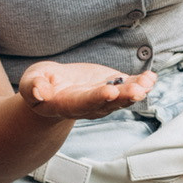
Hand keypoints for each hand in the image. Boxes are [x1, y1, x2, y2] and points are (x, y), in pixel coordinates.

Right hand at [18, 61, 155, 121]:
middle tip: (137, 90)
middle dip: (123, 97)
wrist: (54, 89)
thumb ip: (34, 88)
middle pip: (108, 104)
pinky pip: (129, 86)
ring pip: (122, 98)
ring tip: (147, 81)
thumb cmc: (40, 84)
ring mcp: (104, 98)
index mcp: (68, 104)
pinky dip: (142, 83)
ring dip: (137, 90)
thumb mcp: (31, 82)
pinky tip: (151, 77)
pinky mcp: (113, 86)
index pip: (84, 103)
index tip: (109, 92)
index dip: (97, 98)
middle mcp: (89, 105)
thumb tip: (40, 93)